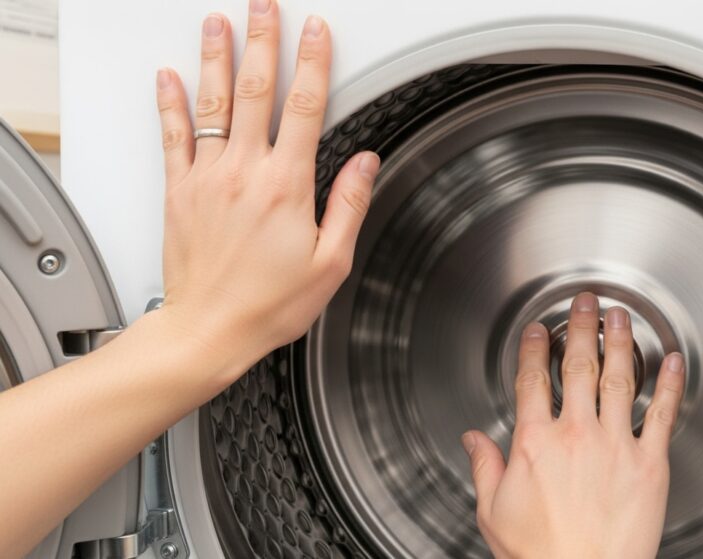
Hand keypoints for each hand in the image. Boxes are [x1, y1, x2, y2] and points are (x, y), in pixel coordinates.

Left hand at [154, 0, 375, 377]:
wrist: (208, 331)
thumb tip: (364, 162)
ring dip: (217, 58)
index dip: (313, 63)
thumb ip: (349, 204)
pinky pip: (174, 136)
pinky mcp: (179, 192)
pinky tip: (169, 76)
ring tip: (219, 22)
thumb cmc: (268, 304)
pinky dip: (170, 103)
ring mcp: (207, 178)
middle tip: (265, 6)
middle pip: (255, 91)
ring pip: (213, 104)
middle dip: (263, 41)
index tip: (316, 32)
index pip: (305, 108)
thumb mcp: (331, 262)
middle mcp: (244, 174)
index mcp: (286, 187)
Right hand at [462, 292, 685, 558]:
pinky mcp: (649, 465)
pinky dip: (670, 385)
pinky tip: (673, 362)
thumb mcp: (493, 511)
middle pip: (579, 367)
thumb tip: (472, 439)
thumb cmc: (541, 555)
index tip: (539, 330)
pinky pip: (663, 415)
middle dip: (581, 327)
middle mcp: (576, 436)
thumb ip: (485, 467)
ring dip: (621, 342)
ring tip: (620, 316)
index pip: (533, 380)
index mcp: (535, 444)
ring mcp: (616, 446)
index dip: (535, 348)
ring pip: (619, 379)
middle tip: (585, 301)